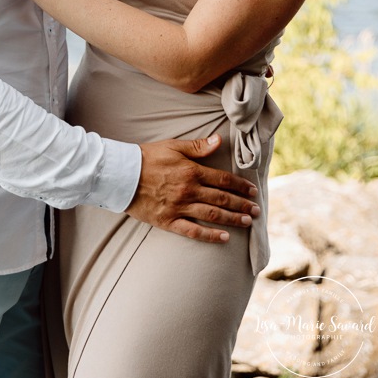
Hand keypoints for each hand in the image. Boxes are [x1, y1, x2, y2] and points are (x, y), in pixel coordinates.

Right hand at [128, 134, 260, 242]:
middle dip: (242, 204)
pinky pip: (193, 231)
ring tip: (247, 222)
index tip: (252, 190)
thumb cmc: (146, 157)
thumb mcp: (173, 146)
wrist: (121, 175)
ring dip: (232, 219)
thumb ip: (197, 146)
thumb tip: (219, 140)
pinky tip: (223, 237)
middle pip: (222, 198)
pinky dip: (209, 235)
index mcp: (191, 171)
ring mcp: (179, 207)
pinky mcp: (168, 220)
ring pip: (212, 214)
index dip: (240, 185)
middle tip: (257, 210)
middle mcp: (189, 190)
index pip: (222, 179)